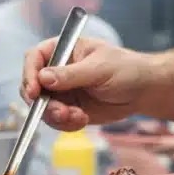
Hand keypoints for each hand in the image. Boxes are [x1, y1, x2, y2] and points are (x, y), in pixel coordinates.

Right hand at [21, 37, 155, 130]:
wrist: (143, 91)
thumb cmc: (126, 69)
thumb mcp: (100, 69)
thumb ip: (71, 74)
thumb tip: (43, 78)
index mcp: (63, 50)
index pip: (34, 58)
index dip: (29, 74)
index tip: (34, 92)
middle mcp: (57, 70)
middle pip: (33, 86)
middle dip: (43, 103)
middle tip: (61, 112)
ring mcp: (62, 91)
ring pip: (43, 107)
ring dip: (56, 116)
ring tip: (78, 117)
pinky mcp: (68, 109)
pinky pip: (56, 120)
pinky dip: (66, 124)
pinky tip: (83, 120)